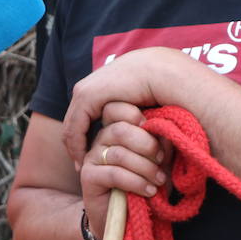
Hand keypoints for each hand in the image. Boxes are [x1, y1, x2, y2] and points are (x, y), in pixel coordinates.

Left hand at [63, 47, 194, 168]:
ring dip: (76, 148)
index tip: (96, 158)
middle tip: (83, 166)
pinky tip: (84, 161)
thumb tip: (140, 135)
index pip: (87, 114)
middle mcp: (93, 85)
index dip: (87, 137)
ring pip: (73, 125)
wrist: (167, 72)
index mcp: (107, 84)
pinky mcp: (87, 95)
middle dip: (78, 144)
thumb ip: (137, 117)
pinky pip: (75, 126)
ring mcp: (87, 89)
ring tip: (83, 167)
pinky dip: (77, 145)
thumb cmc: (167, 89)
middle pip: (77, 121)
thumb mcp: (147, 108)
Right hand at [78, 100, 172, 239]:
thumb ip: (162, 143)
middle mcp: (102, 139)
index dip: (141, 120)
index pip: (120, 108)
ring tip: (158, 181)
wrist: (130, 220)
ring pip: (120, 153)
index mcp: (118, 128)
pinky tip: (149, 191)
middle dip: (147, 146)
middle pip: (120, 129)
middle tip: (161, 161)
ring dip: (145, 168)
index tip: (160, 142)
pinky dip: (137, 182)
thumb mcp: (161, 162)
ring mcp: (92, 157)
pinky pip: (114, 173)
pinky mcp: (88, 176)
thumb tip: (167, 129)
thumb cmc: (148, 185)